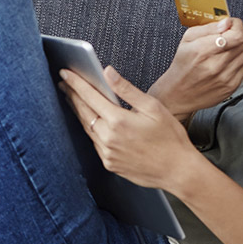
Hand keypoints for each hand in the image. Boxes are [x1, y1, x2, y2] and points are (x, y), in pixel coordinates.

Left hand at [58, 66, 201, 191]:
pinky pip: (95, 143)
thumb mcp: (152, 107)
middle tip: (64, 83)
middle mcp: (108, 138)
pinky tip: (91, 122)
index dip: (75, 83)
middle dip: (72, 95)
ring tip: (73, 99)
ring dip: (79, 112)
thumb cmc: (170, 138)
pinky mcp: (109, 164)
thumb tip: (108, 72)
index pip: (89, 96)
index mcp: (118, 121)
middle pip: (83, 111)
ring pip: (87, 128)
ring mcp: (107, 153)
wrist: (178, 171)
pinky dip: (91, 129)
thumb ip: (126, 89)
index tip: (65, 73)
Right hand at [148, 18, 242, 121]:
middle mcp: (216, 65)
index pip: (237, 34)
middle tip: (231, 34)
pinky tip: (229, 59)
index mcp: (203, 51)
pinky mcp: (232, 86)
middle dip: (241, 32)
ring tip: (231, 46)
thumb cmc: (182, 65)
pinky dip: (241, 58)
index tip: (230, 25)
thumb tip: (227, 22)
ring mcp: (226, 77)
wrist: (178, 95)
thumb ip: (208, 27)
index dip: (237, 25)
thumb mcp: (187, 40)